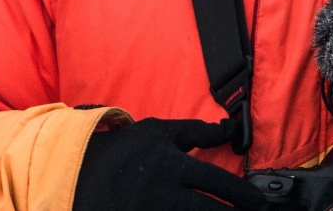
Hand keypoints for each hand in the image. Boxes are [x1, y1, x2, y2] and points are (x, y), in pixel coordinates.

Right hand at [73, 117, 266, 210]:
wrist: (74, 174)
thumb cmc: (121, 151)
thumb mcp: (155, 132)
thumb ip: (194, 132)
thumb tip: (227, 129)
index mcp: (171, 163)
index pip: (220, 181)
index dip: (245, 195)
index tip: (258, 202)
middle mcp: (166, 191)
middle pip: (214, 209)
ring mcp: (155, 210)